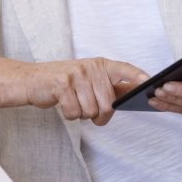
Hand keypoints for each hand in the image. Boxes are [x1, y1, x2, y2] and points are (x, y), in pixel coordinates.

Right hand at [25, 58, 149, 125]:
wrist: (32, 81)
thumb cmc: (63, 84)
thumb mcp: (88, 80)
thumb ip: (109, 87)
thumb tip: (133, 93)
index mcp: (100, 65)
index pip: (123, 69)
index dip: (137, 76)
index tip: (149, 82)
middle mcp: (90, 68)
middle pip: (107, 104)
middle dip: (99, 115)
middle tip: (90, 112)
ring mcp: (76, 75)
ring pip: (90, 111)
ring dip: (82, 115)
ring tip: (73, 103)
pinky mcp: (61, 85)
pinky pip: (74, 112)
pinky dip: (69, 114)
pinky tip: (63, 104)